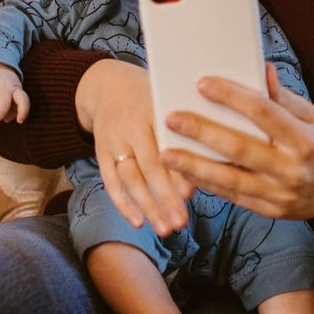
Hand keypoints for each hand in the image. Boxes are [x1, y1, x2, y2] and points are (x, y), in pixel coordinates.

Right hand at [74, 59, 192, 236]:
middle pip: (148, 166)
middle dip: (164, 197)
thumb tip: (213, 167)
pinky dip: (123, 204)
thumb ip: (188, 130)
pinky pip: (110, 181)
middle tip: (181, 223)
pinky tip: (138, 222)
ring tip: (164, 229)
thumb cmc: (151, 98)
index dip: (177, 171)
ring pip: (129, 178)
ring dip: (147, 206)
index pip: (165, 144)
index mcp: (153, 110)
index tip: (191, 194)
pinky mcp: (100, 152)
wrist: (107, 84)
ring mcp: (112, 140)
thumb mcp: (169, 102)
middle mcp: (130, 126)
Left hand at [162, 64, 313, 229]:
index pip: (264, 113)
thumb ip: (284, 98)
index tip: (203, 83)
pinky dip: (208, 185)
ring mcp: (281, 194)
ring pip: (231, 179)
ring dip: (194, 166)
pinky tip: (185, 173)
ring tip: (166, 154)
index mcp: (305, 139)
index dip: (232, 96)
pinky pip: (234, 197)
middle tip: (173, 118)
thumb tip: (261, 69)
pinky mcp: (271, 211)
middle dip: (203, 132)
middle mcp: (293, 169)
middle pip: (241, 148)